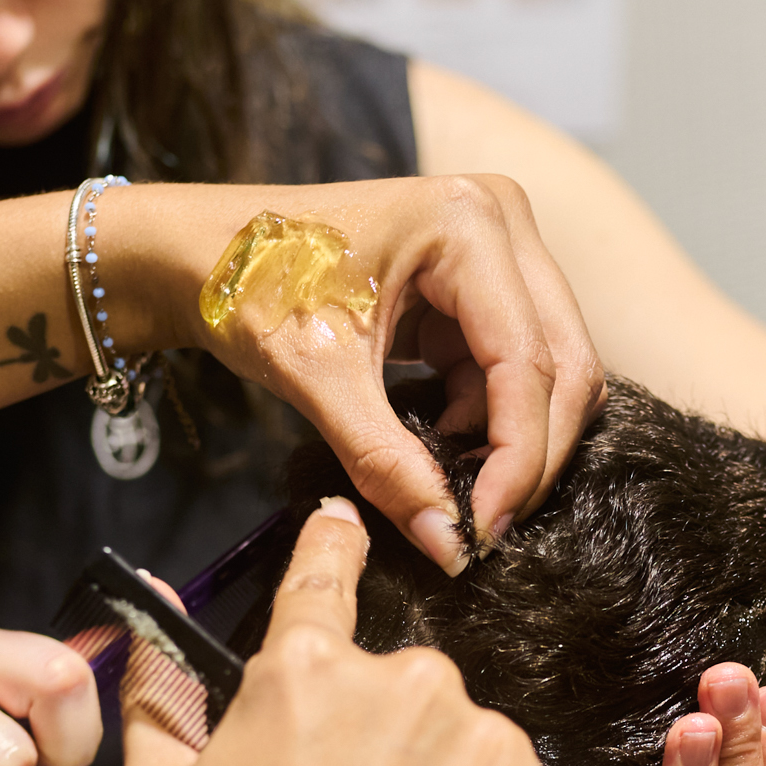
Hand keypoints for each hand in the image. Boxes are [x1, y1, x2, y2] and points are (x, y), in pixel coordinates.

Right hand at [114, 498, 575, 765]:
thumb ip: (162, 690)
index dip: (329, 548)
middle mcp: (411, 687)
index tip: (343, 520)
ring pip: (465, 746)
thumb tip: (150, 613)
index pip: (323, 579)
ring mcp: (489, 751)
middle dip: (377, 739)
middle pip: (401, 688)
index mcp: (308, 672)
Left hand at [157, 176, 605, 573]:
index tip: (483, 530)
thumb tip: (451, 544)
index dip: (517, 457)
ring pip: (552, 370)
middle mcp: (501, 221)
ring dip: (512, 438)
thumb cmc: (247, 286)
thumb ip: (389, 464)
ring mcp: (498, 248)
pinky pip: (517, 366)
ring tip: (448, 479)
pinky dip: (489, 418)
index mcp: (467, 223)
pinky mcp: (482, 281)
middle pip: (565, 365)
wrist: (200, 253)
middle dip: (529, 454)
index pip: (530, 363)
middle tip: (481, 525)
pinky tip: (441, 441)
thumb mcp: (318, 378)